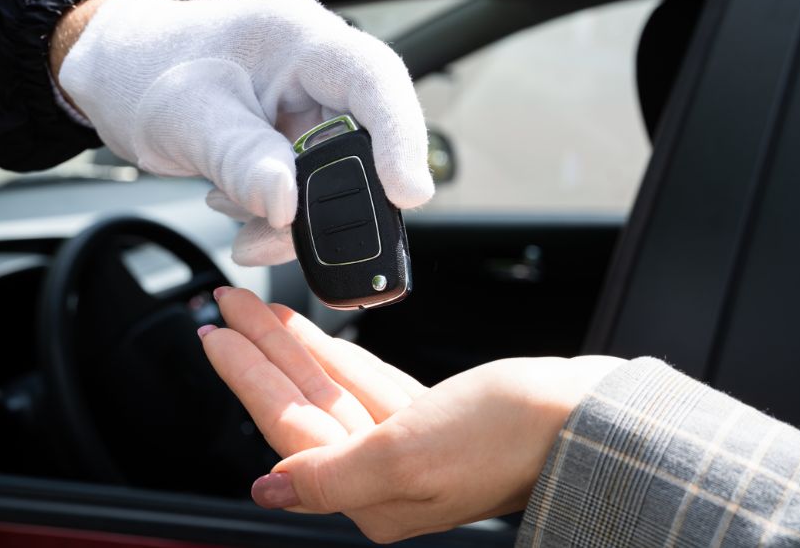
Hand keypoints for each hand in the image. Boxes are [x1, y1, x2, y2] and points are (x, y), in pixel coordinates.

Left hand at [52, 0, 433, 265]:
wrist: (112, 76)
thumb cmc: (142, 71)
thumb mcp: (186, 118)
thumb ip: (242, 160)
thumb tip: (289, 207)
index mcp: (298, 39)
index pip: (374, 80)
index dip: (401, 136)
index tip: (407, 193)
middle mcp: (314, 70)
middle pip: (365, 139)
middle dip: (336, 198)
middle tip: (293, 233)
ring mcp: (306, 106)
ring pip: (337, 176)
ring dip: (298, 215)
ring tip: (244, 226)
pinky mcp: (293, 137)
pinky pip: (309, 187)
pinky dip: (280, 215)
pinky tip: (240, 214)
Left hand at [200, 288, 623, 542]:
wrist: (585, 417)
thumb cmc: (508, 435)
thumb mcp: (406, 457)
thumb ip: (328, 475)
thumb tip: (265, 490)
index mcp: (369, 493)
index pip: (286, 426)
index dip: (246, 377)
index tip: (214, 335)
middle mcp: (381, 474)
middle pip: (301, 401)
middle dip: (260, 353)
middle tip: (223, 307)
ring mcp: (406, 445)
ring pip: (331, 386)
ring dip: (292, 346)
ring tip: (257, 309)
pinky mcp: (431, 418)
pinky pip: (366, 380)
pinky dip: (337, 356)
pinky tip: (313, 340)